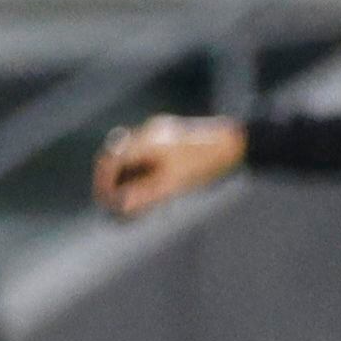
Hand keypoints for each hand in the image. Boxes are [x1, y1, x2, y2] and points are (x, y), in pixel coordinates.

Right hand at [92, 113, 244, 218]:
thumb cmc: (204, 163)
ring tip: (133, 199)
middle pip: (117, 157)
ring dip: (127, 177)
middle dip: (112, 180)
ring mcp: (159, 132)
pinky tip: (149, 187)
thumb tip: (120, 207)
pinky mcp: (170, 137)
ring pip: (130, 157)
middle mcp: (148, 132)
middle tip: (114, 202)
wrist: (237, 143)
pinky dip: (140, 171)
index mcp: (145, 141)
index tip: (106, 202)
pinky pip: (144, 154)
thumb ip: (144, 195)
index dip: (103, 183)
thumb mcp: (173, 184)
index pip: (111, 161)